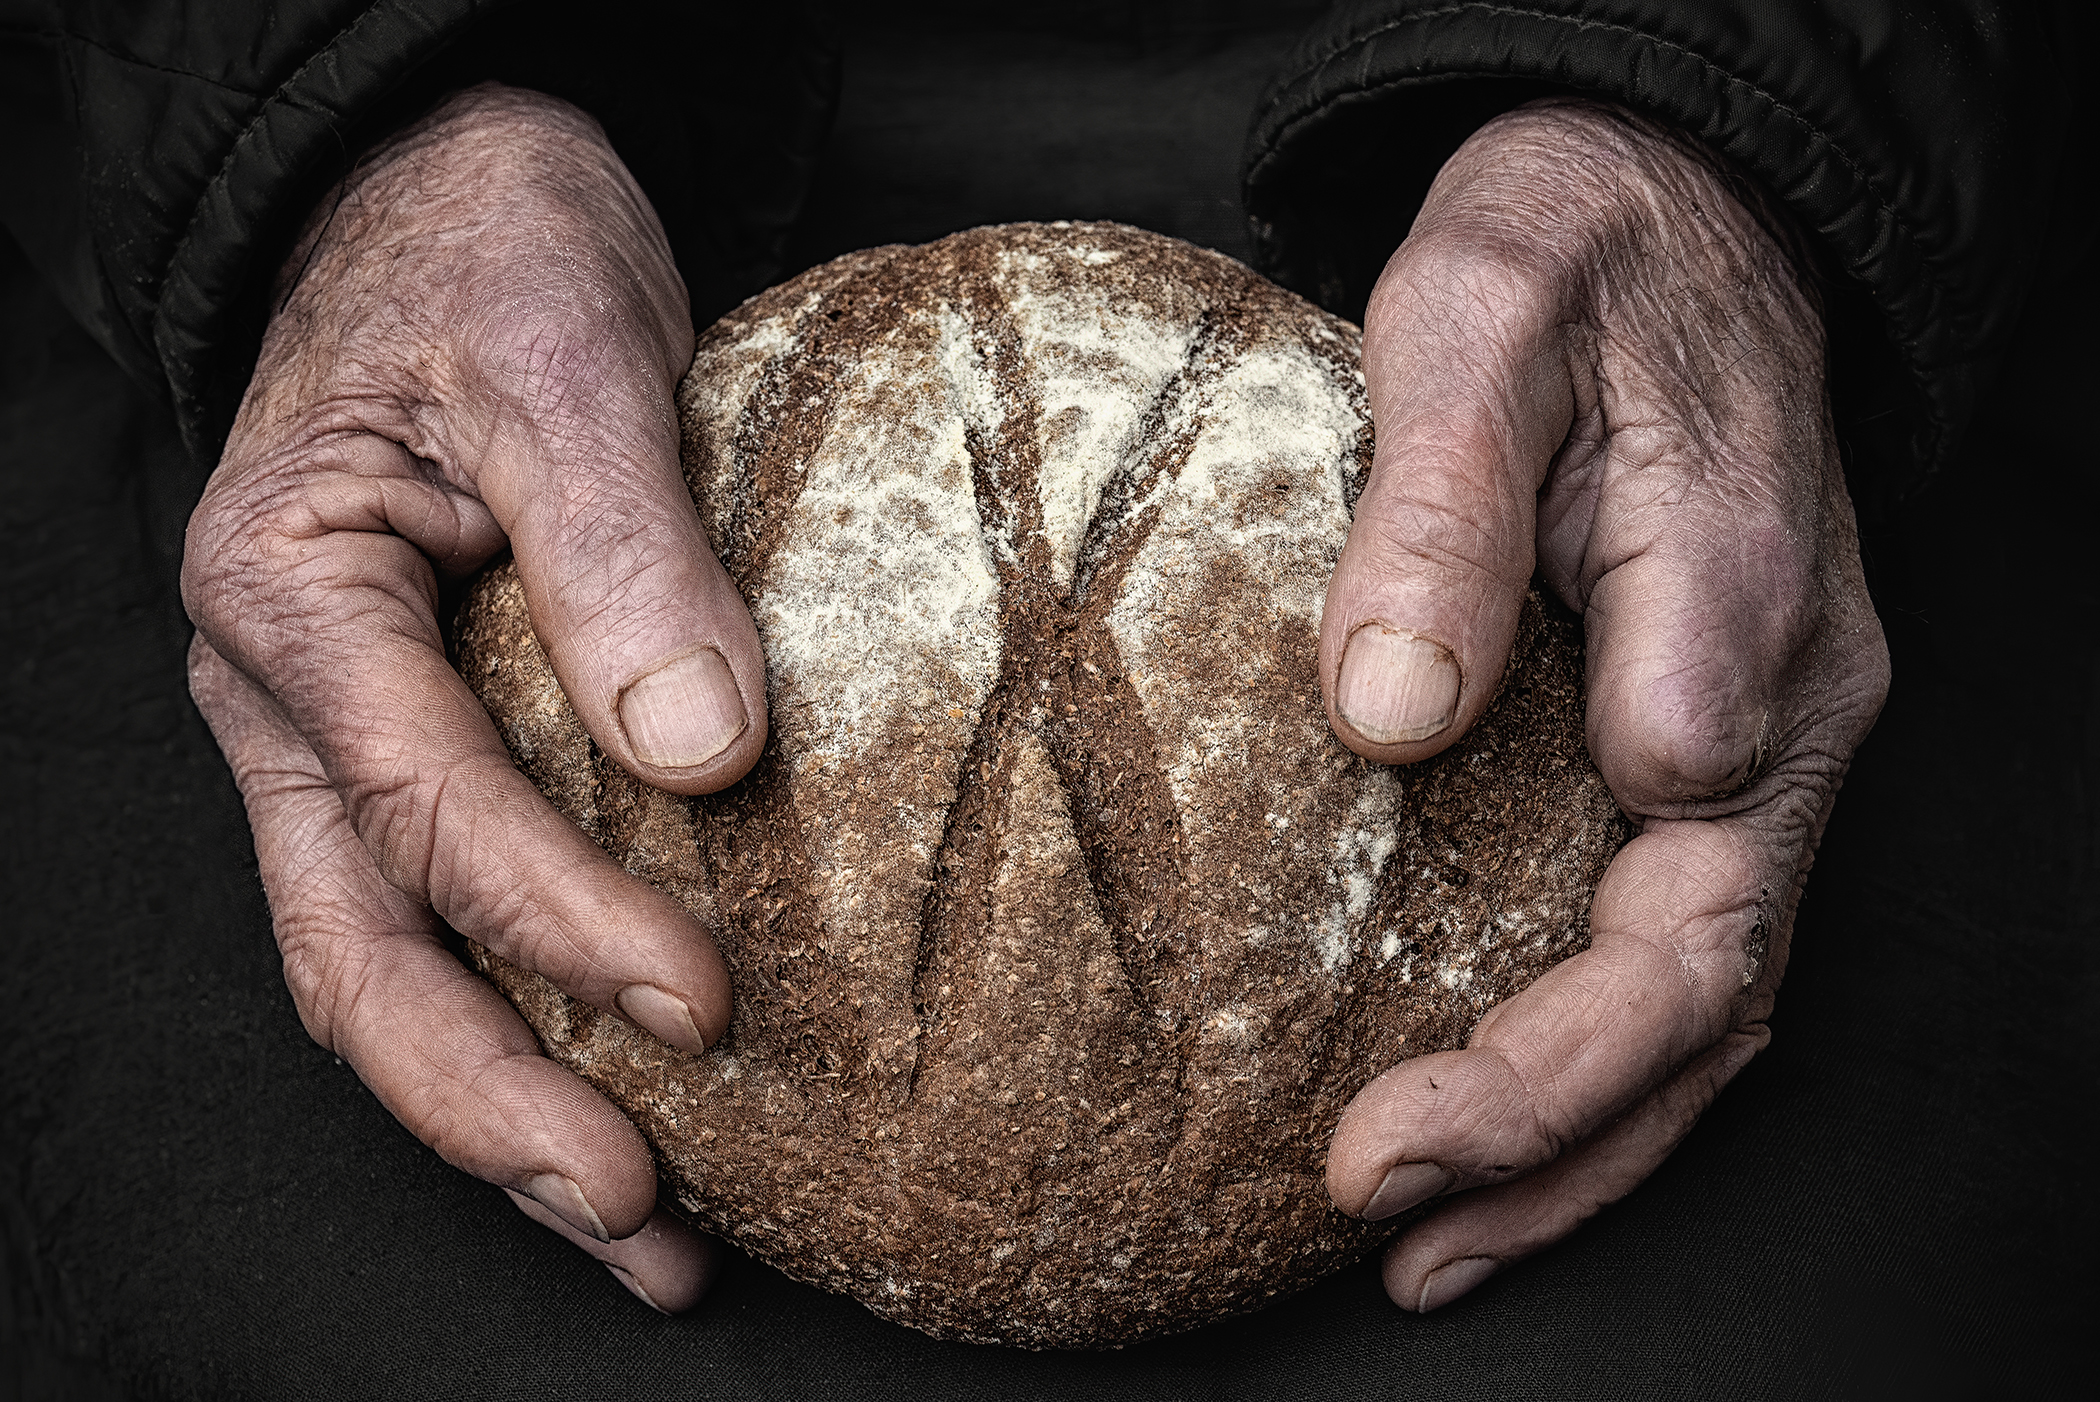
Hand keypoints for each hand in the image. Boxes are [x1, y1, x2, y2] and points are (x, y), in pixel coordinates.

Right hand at [183, 84, 766, 1310]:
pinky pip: (440, 912)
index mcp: (292, 598)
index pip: (425, 807)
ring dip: (501, 1109)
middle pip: (359, 953)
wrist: (439, 204)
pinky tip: (627, 1094)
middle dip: (491, 1100)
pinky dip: (524, 1015)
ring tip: (641, 1237)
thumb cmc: (485, 256)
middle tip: (636, 1215)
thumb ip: (623, 551)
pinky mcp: (414, 742)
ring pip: (383, 967)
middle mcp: (286, 700)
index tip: (707, 1008)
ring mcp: (335, 737)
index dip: (562, 922)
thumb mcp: (561, 361)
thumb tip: (704, 754)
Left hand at [1318, 100, 1889, 1310]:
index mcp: (1740, 612)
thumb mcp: (1482, 319)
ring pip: (1707, 1002)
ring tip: (1431, 1249)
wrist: (1661, 219)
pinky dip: (1588, 1067)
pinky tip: (1486, 1131)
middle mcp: (1782, 711)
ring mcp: (1760, 743)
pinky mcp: (1701, 749)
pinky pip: (1669, 945)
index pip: (1676, 887)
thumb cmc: (1575, 255)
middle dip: (1551, 1134)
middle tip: (1382, 1216)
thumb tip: (1388, 711)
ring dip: (1579, 1147)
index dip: (1541, 1048)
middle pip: (1707, 990)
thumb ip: (1443, 504)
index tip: (1382, 1129)